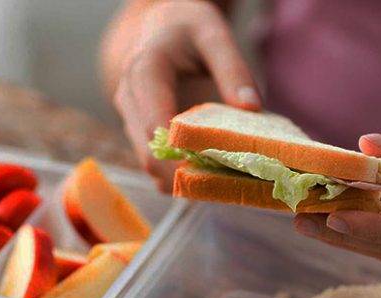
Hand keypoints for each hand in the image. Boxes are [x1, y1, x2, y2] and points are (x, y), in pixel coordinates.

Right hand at [102, 0, 259, 189]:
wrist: (164, 29)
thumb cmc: (189, 30)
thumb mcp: (215, 34)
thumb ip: (233, 68)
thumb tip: (251, 107)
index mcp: (144, 71)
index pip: (154, 120)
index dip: (180, 149)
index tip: (214, 164)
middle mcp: (129, 99)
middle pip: (149, 152)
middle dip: (185, 173)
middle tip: (227, 184)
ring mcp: (130, 120)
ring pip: (150, 165)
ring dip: (183, 181)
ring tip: (223, 185)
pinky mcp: (140, 136)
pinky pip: (156, 167)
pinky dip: (181, 179)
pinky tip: (211, 180)